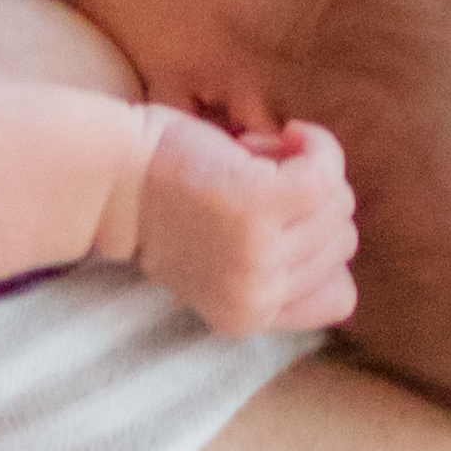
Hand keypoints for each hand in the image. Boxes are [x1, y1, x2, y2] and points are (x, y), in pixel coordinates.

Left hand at [130, 113, 357, 337]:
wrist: (108, 177)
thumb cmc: (160, 204)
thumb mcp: (218, 264)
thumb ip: (274, 270)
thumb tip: (338, 238)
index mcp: (250, 316)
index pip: (338, 298)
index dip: (322, 249)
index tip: (284, 219)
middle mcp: (259, 295)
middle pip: (342, 242)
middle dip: (308, 203)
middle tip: (254, 179)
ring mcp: (261, 252)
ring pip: (337, 204)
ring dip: (301, 169)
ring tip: (251, 160)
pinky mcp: (261, 205)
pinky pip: (326, 173)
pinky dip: (318, 146)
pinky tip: (288, 133)